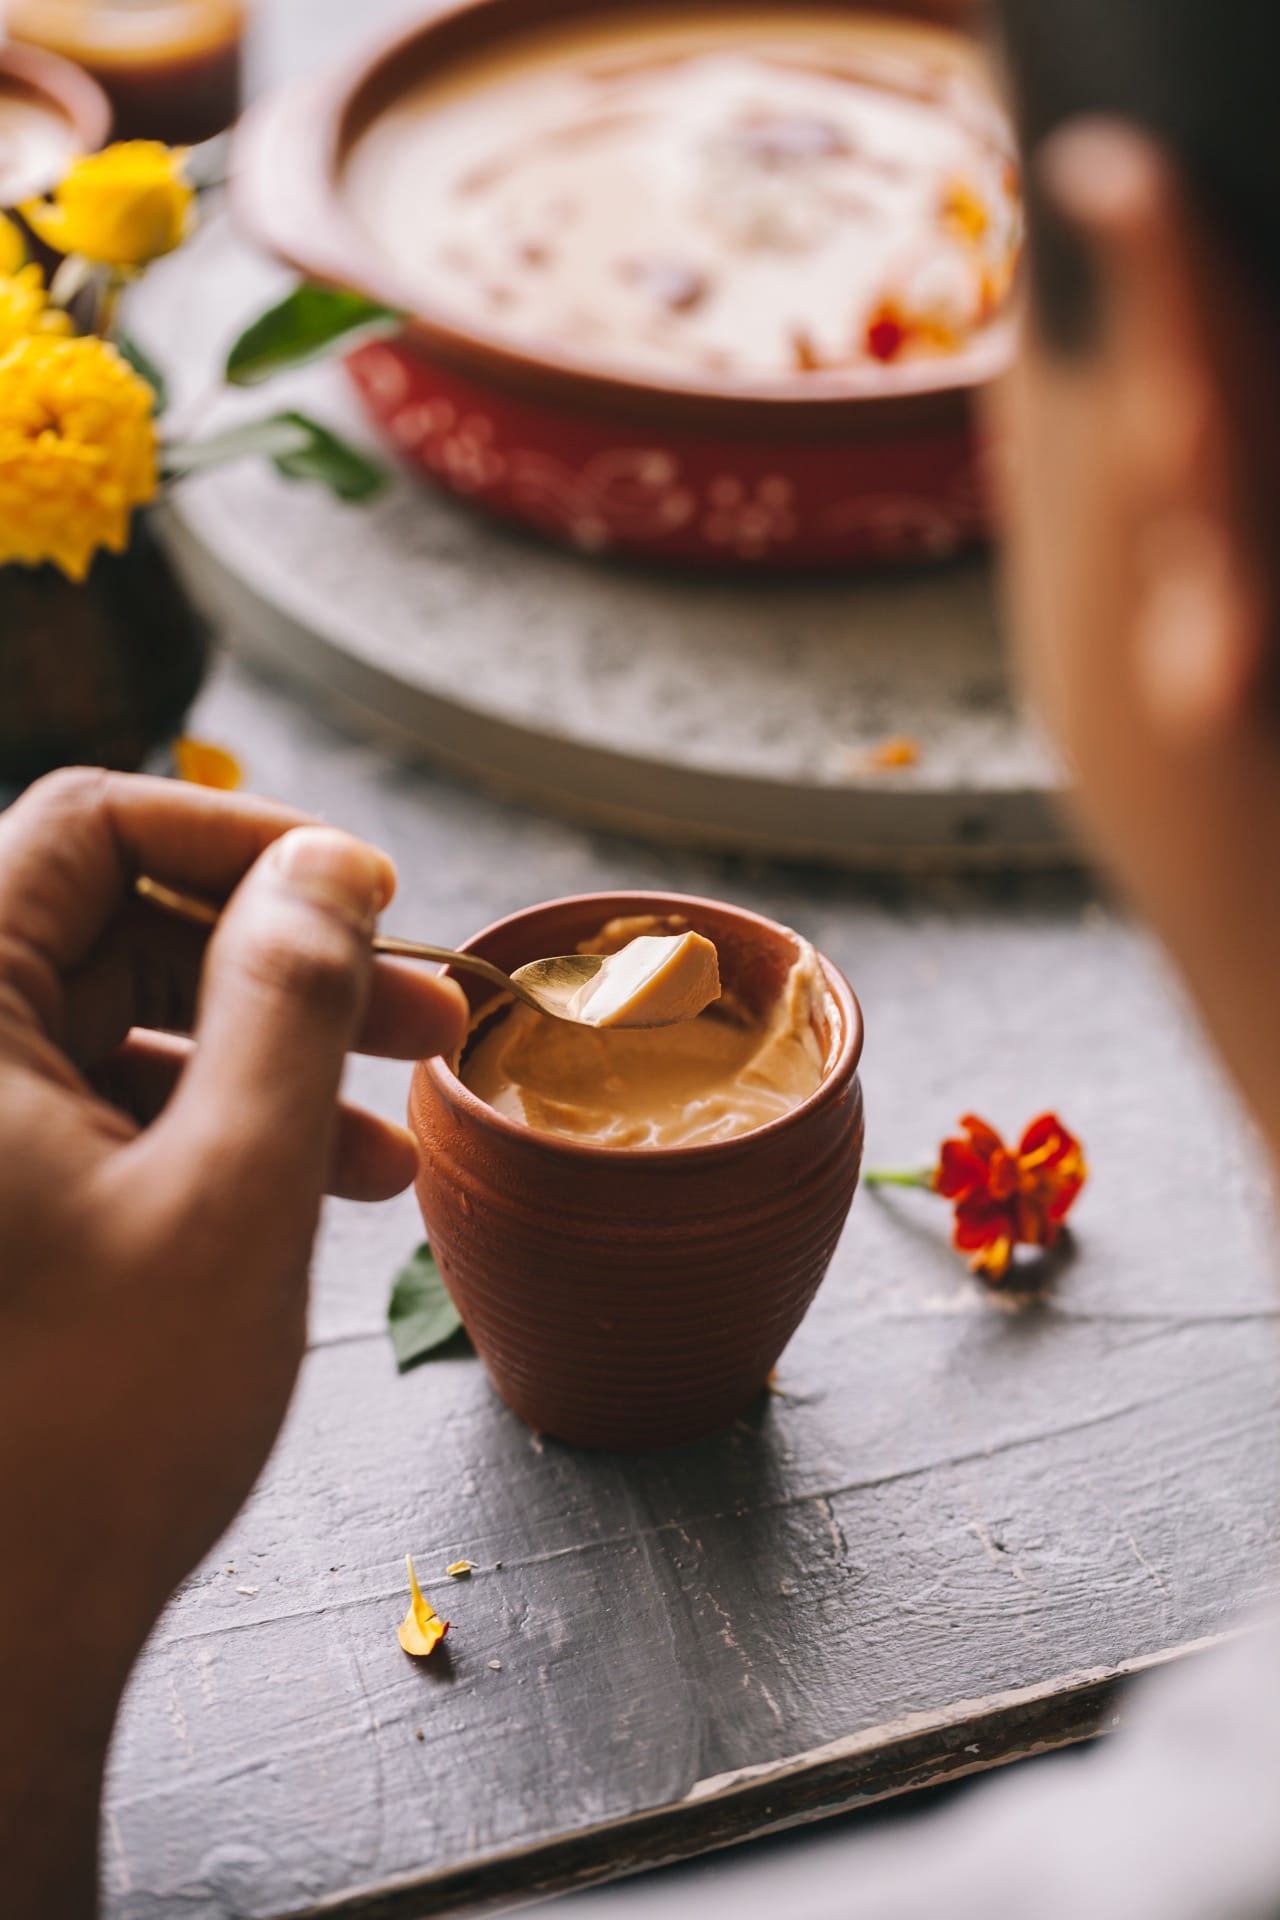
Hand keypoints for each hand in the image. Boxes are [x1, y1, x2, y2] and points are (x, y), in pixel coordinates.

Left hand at [0, 768, 467, 1916]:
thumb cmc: (96, 1434)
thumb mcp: (233, 1189)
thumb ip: (288, 1002)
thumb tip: (327, 865)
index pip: (86, 829)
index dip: (241, 839)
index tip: (370, 891)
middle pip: (115, 925)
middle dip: (285, 959)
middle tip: (425, 1012)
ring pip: (126, 1023)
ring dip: (275, 1050)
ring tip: (409, 1111)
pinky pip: (112, 1112)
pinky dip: (225, 1124)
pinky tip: (337, 1180)